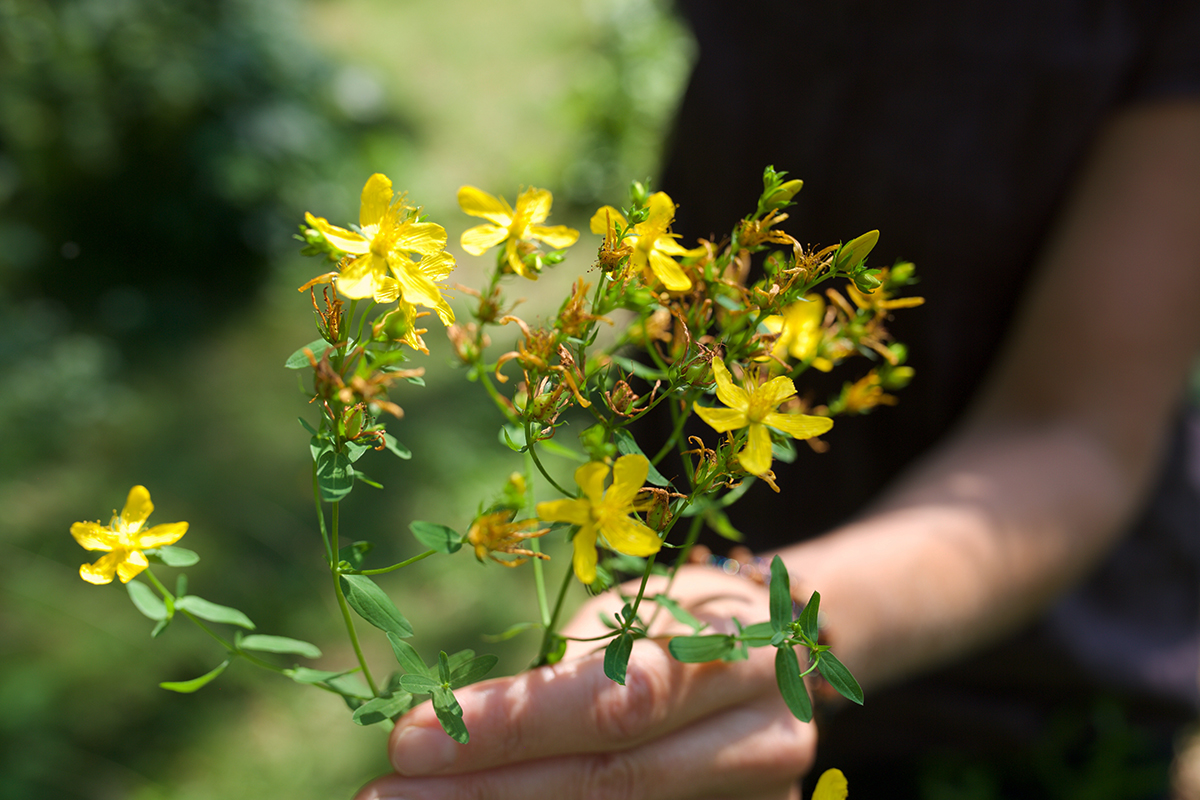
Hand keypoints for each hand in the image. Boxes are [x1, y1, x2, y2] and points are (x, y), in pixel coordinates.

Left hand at [356, 565, 816, 799]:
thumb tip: (447, 732)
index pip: (611, 699)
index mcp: (736, 647)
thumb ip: (564, 673)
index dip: (509, 725)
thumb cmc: (681, 620)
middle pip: (615, 781)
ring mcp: (766, 797)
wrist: (780, 660)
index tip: (408, 739)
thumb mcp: (631, 614)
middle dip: (490, 794)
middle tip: (388, 799)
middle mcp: (763, 732)